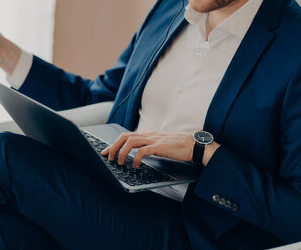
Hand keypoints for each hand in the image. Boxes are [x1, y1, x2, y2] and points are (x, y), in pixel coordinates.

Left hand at [99, 130, 219, 166]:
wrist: (194, 145)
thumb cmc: (179, 146)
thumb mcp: (160, 144)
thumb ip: (150, 145)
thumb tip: (139, 152)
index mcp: (148, 134)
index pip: (126, 135)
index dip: (114, 143)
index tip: (106, 151)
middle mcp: (149, 135)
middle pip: (124, 136)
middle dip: (113, 146)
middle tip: (108, 156)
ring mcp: (154, 140)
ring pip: (130, 141)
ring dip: (121, 152)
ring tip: (119, 162)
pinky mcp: (160, 147)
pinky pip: (143, 151)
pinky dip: (136, 158)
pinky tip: (135, 165)